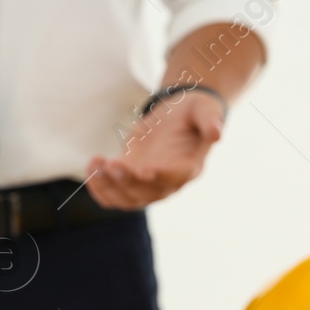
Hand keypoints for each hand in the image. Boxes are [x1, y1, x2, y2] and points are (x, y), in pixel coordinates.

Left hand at [84, 90, 225, 209]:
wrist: (177, 115)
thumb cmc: (193, 112)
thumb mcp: (204, 110)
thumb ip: (210, 121)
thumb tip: (218, 133)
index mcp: (188, 168)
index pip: (174, 179)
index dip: (160, 177)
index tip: (144, 170)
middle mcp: (167, 182)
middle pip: (146, 193)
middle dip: (127, 182)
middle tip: (112, 164)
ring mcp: (147, 185)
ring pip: (125, 199)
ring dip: (108, 186)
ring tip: (96, 164)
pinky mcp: (129, 180)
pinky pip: (112, 195)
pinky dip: (99, 188)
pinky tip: (91, 169)